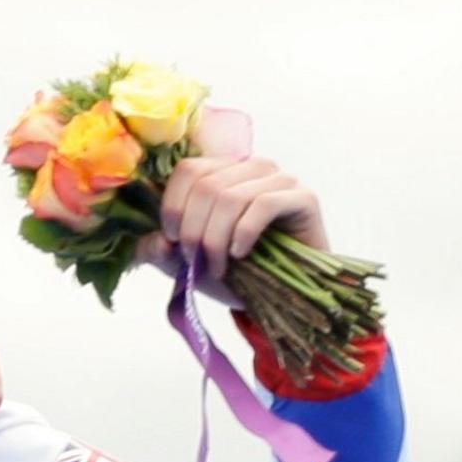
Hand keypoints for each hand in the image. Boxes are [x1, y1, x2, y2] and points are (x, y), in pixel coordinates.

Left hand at [136, 154, 327, 312]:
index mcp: (222, 172)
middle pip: (206, 186)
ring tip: (217, 266)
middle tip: (196, 262)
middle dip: (194, 230)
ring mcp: (280, 179)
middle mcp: (252, 167)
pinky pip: (264, 205)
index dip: (173, 206)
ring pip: (231, 197)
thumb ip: (159, 249)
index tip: (174, 240)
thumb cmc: (233, 272)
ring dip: (216, 238)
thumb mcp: (185, 262)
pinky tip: (240, 255)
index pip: (188, 170)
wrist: (280, 294)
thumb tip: (157, 241)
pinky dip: (243, 234)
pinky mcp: (303, 197)